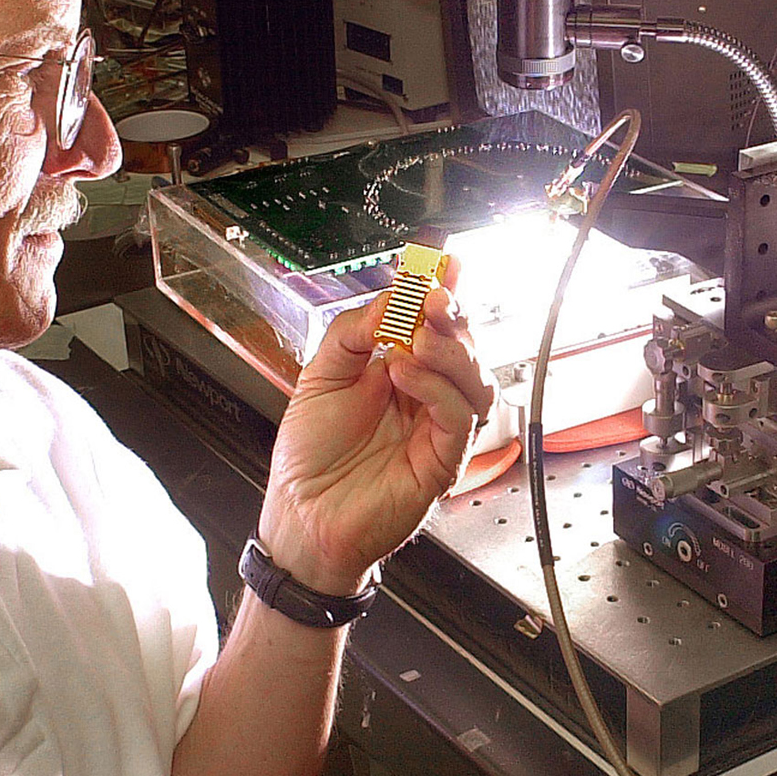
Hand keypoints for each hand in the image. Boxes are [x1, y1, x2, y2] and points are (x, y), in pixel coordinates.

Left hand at [258, 261, 493, 597]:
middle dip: (452, 313)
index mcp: (399, 371)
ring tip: (417, 336)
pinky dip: (436, 386)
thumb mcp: (320, 375)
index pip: (434, 324)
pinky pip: (458, 415)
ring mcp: (436, 428)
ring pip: (474, 378)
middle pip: (463, 345)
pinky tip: (403, 373)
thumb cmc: (310, 457)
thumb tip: (392, 298)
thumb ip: (354, 331)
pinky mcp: (442, 460)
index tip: (442, 261)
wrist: (301, 514)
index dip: (443, 290)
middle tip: (433, 297)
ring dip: (452, 348)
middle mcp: (424, 396)